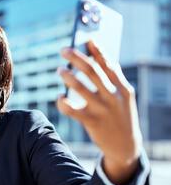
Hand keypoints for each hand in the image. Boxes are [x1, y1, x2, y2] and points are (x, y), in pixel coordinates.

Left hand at [57, 41, 142, 184]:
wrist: (126, 146)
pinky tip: (59, 97)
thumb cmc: (120, 116)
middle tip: (63, 50)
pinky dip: (64, 102)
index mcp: (123, 88)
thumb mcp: (123, 98)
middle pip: (92, 71)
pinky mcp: (92, 122)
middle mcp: (113, 97)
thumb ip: (113, 80)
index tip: (86, 39)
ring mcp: (103, 110)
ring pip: (81, 88)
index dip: (97, 50)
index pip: (108, 65)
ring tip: (59, 70)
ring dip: (68, 76)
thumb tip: (98, 59)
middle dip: (77, 58)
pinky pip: (73, 110)